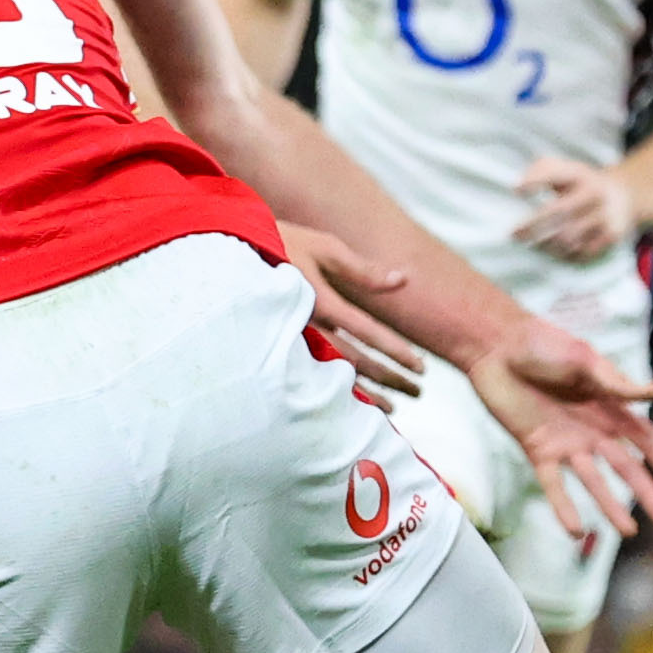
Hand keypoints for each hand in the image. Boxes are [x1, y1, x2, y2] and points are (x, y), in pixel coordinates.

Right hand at [283, 225, 424, 399]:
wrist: (232, 257)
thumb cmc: (282, 244)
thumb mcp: (324, 247)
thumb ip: (362, 269)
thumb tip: (402, 280)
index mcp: (321, 301)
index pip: (367, 331)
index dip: (396, 350)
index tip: (420, 366)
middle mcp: (308, 327)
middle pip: (356, 361)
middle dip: (390, 378)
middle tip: (418, 391)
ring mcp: (293, 341)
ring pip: (334, 375)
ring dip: (367, 393)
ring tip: (395, 408)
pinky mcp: (282, 348)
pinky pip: (315, 378)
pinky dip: (338, 392)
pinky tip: (355, 403)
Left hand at [461, 316, 652, 539]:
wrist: (496, 346)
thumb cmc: (543, 346)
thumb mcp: (584, 361)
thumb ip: (616, 384)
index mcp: (611, 407)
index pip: (648, 442)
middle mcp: (593, 430)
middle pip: (627, 468)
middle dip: (648, 494)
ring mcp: (566, 442)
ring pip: (594, 481)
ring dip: (610, 506)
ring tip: (629, 532)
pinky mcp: (537, 448)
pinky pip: (552, 483)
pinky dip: (563, 506)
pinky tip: (574, 530)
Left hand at [511, 157, 639, 260]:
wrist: (624, 197)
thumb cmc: (581, 185)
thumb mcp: (565, 170)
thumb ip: (540, 170)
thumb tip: (519, 188)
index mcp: (580, 174)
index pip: (554, 172)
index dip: (535, 181)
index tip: (517, 192)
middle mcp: (595, 193)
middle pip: (559, 211)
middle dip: (533, 225)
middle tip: (514, 234)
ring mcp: (605, 214)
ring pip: (568, 236)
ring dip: (546, 243)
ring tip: (534, 244)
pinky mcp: (611, 235)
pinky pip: (581, 251)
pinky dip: (563, 254)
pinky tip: (553, 250)